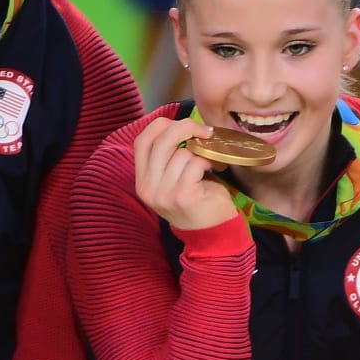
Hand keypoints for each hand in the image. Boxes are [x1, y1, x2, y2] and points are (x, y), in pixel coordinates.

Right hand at [132, 116, 239, 230]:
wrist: (213, 233)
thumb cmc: (198, 199)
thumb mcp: (176, 178)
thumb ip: (171, 156)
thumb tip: (183, 125)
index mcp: (142, 179)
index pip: (142, 140)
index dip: (163, 125)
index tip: (185, 125)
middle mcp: (147, 187)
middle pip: (161, 140)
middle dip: (186, 128)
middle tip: (205, 132)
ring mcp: (163, 193)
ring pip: (182, 152)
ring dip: (204, 150)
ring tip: (214, 159)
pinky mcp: (182, 195)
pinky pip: (195, 163)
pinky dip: (210, 160)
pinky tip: (217, 167)